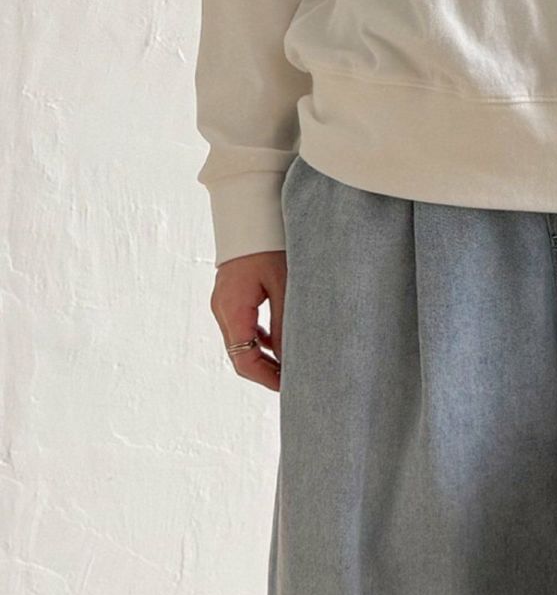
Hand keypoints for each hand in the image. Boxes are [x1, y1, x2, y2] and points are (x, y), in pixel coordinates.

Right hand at [210, 251, 287, 391]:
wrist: (251, 208)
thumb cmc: (270, 243)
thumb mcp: (285, 287)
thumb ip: (286, 327)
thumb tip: (292, 363)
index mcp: (232, 308)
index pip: (244, 360)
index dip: (267, 379)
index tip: (292, 387)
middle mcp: (222, 308)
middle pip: (240, 356)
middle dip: (267, 372)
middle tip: (296, 380)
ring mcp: (224, 302)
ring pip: (242, 343)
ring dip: (265, 357)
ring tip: (293, 364)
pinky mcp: (231, 296)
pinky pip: (243, 327)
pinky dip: (261, 340)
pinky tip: (281, 341)